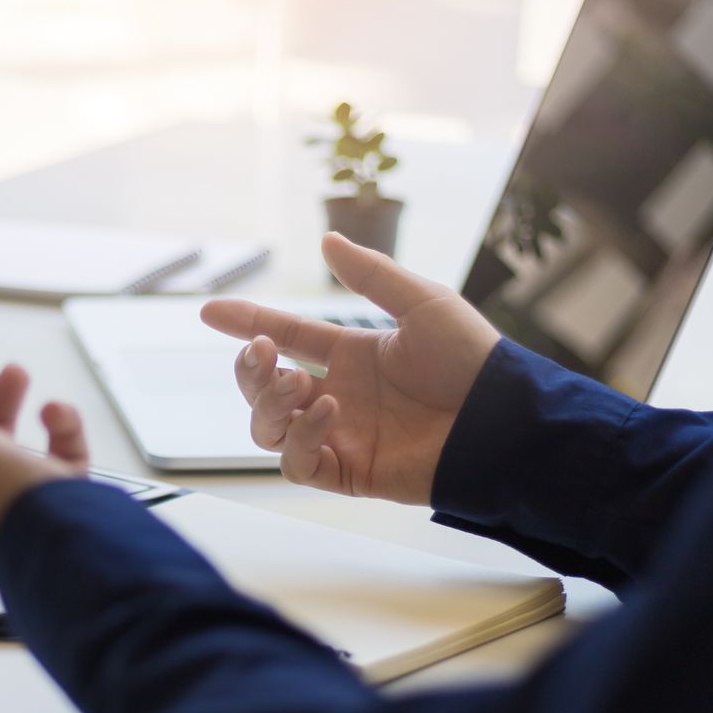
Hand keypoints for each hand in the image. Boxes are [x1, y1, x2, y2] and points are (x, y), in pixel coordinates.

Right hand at [201, 232, 500, 505]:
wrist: (501, 419)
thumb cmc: (472, 361)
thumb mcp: (422, 303)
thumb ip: (371, 276)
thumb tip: (327, 239)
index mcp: (351, 355)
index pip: (285, 337)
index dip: (247, 324)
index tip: (211, 312)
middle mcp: (338, 396)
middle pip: (264, 389)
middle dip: (250, 371)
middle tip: (263, 354)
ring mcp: (341, 436)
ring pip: (269, 429)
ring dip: (269, 405)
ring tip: (300, 386)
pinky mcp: (350, 473)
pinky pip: (298, 464)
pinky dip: (300, 438)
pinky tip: (326, 412)